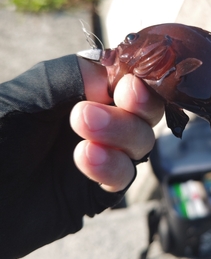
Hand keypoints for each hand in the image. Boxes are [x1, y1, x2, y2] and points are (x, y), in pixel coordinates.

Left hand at [70, 59, 163, 192]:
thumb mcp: (19, 98)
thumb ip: (63, 78)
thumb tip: (109, 67)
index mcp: (77, 89)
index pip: (123, 74)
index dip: (135, 73)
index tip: (130, 77)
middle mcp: (96, 120)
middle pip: (143, 107)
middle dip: (140, 101)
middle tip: (125, 94)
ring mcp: (100, 156)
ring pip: (141, 140)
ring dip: (124, 131)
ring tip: (87, 124)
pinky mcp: (96, 191)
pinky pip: (123, 177)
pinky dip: (113, 166)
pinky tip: (88, 157)